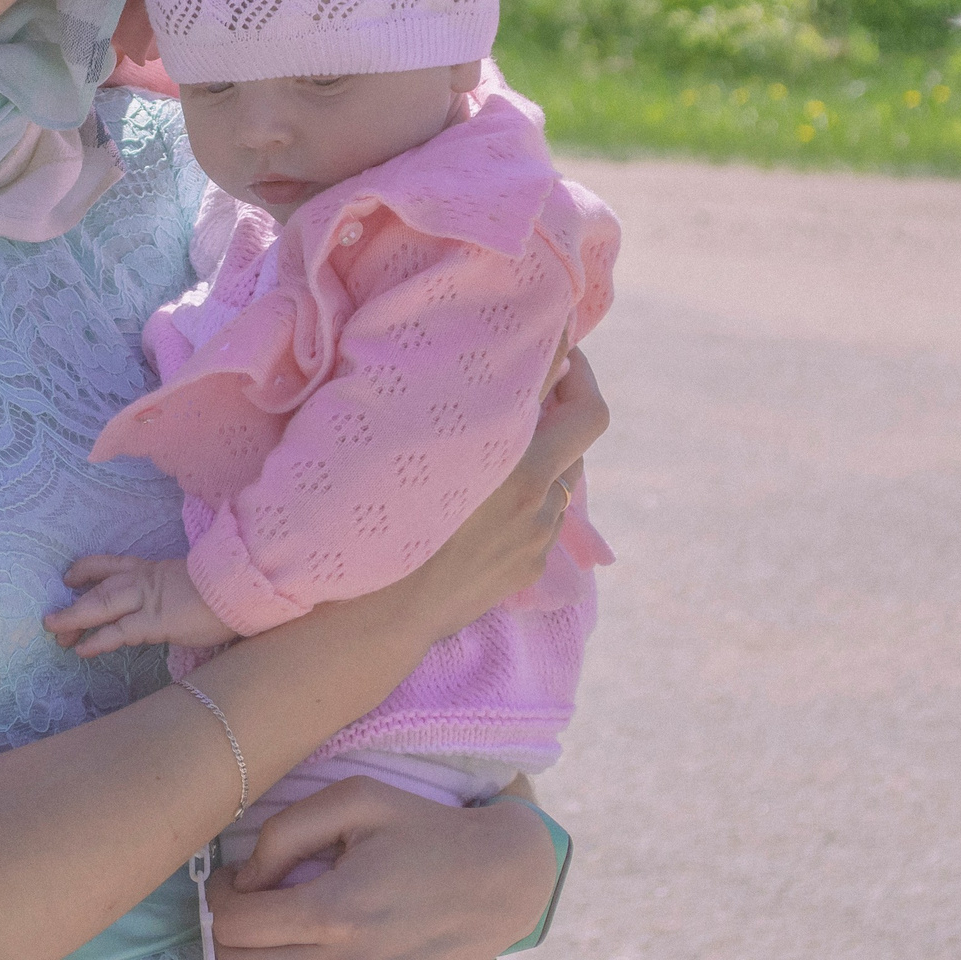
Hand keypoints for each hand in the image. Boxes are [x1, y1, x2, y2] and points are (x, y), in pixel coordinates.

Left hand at [43, 554, 240, 655]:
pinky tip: (82, 650)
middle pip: (99, 587)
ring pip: (101, 605)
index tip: (70, 576)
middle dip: (74, 604)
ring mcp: (148, 600)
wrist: (243, 587)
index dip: (87, 570)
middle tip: (51, 620)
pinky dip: (98, 641)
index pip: (112, 564)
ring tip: (55, 632)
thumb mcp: (194, 586)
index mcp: (154, 569)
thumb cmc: (225, 590)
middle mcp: (145, 580)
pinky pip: (119, 632)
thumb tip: (174, 606)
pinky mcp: (155, 621)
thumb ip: (176, 594)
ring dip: (74, 619)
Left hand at [207, 777, 557, 959]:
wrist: (500, 881)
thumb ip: (285, 832)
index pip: (235, 926)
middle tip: (246, 912)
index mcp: (337, 910)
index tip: (231, 884)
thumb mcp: (356, 799)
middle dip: (229, 938)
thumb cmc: (424, 833)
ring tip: (265, 948)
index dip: (219, 900)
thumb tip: (245, 882)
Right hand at [390, 348, 605, 646]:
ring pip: (561, 476)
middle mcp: (538, 503)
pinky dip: (527, 494)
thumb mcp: (422, 444)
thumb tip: (510, 355)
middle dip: (565, 400)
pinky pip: (542, 515)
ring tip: (498, 436)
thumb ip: (475, 400)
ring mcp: (536, 540)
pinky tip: (484, 494)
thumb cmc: (379, 515)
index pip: (583, 406)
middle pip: (583, 434)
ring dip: (542, 449)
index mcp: (518, 470)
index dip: (577, 366)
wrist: (377, 615)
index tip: (558, 344)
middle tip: (536, 378)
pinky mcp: (527, 569)